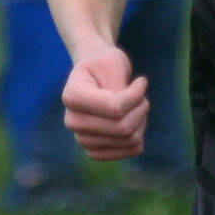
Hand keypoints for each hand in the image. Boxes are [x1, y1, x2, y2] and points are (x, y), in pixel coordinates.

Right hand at [62, 46, 147, 160]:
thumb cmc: (105, 65)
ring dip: (142, 120)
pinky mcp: (95, 149)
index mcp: (72, 97)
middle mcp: (72, 121)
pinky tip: (134, 121)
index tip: (141, 81)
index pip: (115, 108)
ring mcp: (81, 138)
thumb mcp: (112, 63)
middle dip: (142, 108)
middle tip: (141, 95)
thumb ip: (117, 86)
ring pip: (130, 139)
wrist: (96, 75)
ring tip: (136, 106)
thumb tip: (122, 111)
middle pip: (123, 128)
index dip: (137, 94)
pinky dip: (139, 135)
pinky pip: (129, 150)